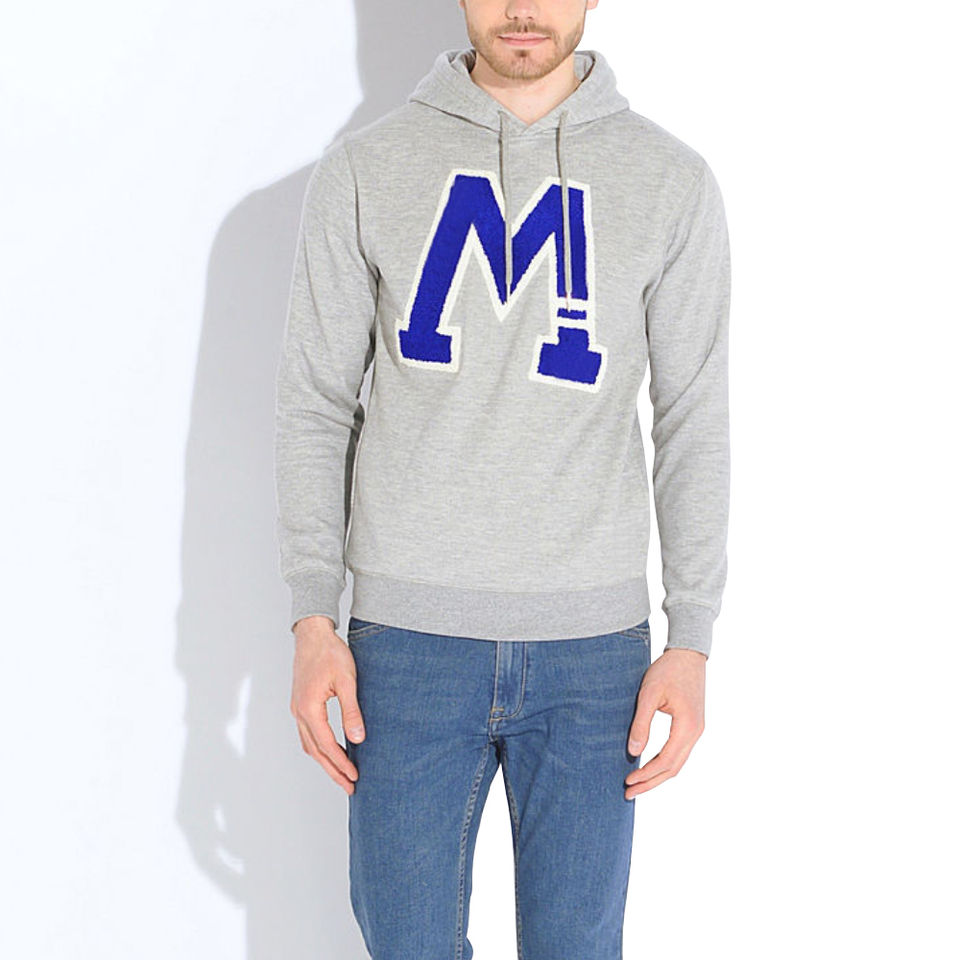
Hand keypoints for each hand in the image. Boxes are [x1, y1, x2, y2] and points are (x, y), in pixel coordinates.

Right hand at [289, 615, 365, 794]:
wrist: (313, 634)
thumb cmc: (330, 653)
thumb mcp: (347, 681)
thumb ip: (351, 711)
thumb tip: (358, 738)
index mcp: (309, 707)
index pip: (326, 745)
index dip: (340, 763)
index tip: (355, 776)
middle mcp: (299, 712)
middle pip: (315, 751)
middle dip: (332, 770)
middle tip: (349, 786)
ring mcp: (297, 708)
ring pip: (309, 744)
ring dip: (325, 761)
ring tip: (342, 774)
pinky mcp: (300, 704)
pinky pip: (308, 733)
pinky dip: (319, 747)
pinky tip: (332, 750)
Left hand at [624, 647, 705, 797]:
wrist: (688, 654)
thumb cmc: (668, 670)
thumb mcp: (650, 694)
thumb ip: (642, 723)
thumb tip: (633, 751)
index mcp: (688, 727)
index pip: (666, 761)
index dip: (647, 775)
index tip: (628, 782)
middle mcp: (695, 733)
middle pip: (674, 768)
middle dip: (651, 782)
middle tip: (628, 793)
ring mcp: (696, 730)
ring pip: (677, 762)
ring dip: (657, 775)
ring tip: (636, 784)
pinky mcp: (691, 726)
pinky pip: (678, 752)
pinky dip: (663, 763)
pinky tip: (648, 765)